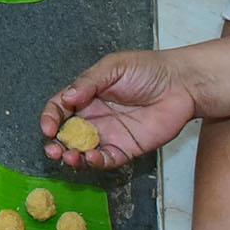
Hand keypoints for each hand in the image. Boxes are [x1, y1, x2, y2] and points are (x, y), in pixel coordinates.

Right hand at [41, 48, 197, 168]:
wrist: (181, 85)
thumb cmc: (148, 69)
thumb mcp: (114, 67)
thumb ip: (89, 82)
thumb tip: (67, 97)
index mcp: (87, 95)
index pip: (60, 108)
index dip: (50, 118)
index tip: (47, 128)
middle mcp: (94, 116)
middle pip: (66, 134)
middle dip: (55, 144)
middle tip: (53, 150)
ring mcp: (109, 134)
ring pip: (82, 151)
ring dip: (72, 157)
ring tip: (71, 157)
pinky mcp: (126, 148)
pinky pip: (106, 159)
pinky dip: (96, 162)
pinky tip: (92, 158)